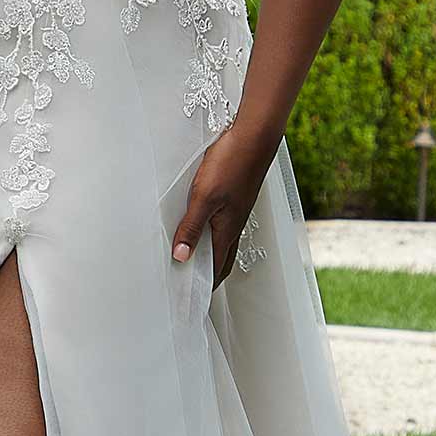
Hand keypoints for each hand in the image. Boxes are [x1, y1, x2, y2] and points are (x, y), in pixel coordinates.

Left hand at [170, 119, 279, 284]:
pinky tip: (205, 227)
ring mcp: (236, 211)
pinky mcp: (236, 198)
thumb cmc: (231, 163)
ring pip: (223, 242)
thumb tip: (181, 256)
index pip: (214, 268)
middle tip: (194, 287)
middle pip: (222, 260)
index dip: (203, 284)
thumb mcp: (203, 197)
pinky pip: (224, 225)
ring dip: (211, 255)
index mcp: (227, 230)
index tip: (192, 298)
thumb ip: (191, 227)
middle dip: (210, 276)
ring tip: (196, 262)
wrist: (254, 137)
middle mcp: (234, 224)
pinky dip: (213, 235)